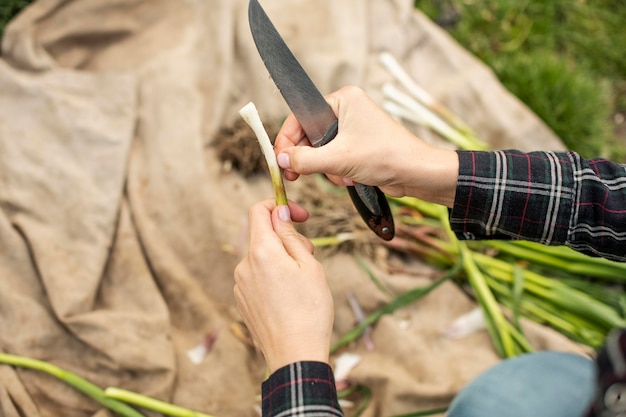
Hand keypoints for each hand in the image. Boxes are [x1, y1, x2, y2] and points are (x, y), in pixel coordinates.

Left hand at [233, 200, 333, 372]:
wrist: (295, 355)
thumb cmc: (308, 310)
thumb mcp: (309, 265)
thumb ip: (291, 235)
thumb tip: (279, 214)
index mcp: (261, 251)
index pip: (258, 211)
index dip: (279, 206)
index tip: (300, 215)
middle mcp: (244, 265)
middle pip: (263, 235)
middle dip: (286, 237)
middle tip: (310, 256)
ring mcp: (240, 284)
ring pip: (261, 257)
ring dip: (281, 258)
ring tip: (302, 281)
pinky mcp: (242, 300)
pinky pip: (257, 276)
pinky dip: (273, 276)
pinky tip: (289, 296)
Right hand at [274, 86, 458, 207]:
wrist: (416, 174)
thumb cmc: (386, 156)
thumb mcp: (339, 159)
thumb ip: (305, 159)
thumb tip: (281, 160)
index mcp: (343, 100)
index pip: (301, 116)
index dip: (287, 139)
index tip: (280, 159)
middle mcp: (347, 110)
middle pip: (309, 136)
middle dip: (310, 159)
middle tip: (296, 175)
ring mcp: (353, 129)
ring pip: (321, 151)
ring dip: (327, 168)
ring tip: (343, 175)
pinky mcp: (358, 146)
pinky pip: (334, 159)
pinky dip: (338, 172)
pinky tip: (352, 178)